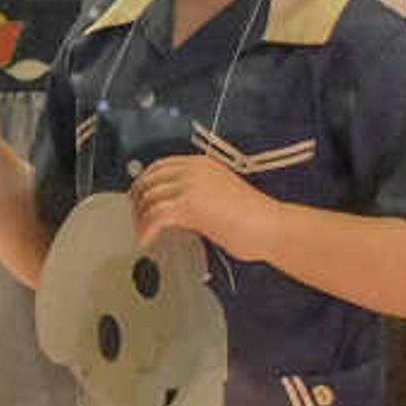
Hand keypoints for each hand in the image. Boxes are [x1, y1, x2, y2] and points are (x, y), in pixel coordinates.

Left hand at [130, 154, 277, 260]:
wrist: (268, 225)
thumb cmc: (253, 217)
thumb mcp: (220, 194)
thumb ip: (197, 194)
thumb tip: (176, 208)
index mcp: (201, 163)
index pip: (161, 165)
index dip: (145, 181)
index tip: (140, 197)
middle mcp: (193, 169)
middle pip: (150, 179)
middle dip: (138, 199)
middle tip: (136, 217)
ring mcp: (190, 186)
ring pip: (149, 197)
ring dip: (141, 217)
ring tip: (142, 233)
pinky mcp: (188, 206)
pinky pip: (155, 216)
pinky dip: (146, 230)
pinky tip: (146, 241)